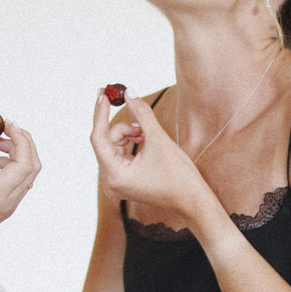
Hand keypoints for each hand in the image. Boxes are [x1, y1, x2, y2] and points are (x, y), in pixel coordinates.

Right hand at [0, 117, 41, 255]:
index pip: (26, 162)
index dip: (21, 139)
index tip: (6, 123)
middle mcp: (9, 202)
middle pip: (32, 167)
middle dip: (21, 144)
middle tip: (0, 132)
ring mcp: (9, 208)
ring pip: (25, 176)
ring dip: (14, 156)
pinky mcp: (4, 209)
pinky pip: (16, 184)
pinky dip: (9, 169)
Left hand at [88, 93, 211, 220]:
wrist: (192, 200)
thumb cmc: (178, 175)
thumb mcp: (158, 139)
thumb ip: (141, 113)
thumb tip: (128, 92)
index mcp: (115, 175)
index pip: (98, 138)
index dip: (101, 113)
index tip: (104, 93)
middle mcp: (110, 182)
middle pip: (106, 142)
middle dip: (123, 128)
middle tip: (141, 124)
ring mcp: (116, 183)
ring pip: (112, 147)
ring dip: (128, 136)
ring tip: (147, 136)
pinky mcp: (123, 182)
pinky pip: (118, 155)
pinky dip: (130, 145)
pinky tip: (145, 143)